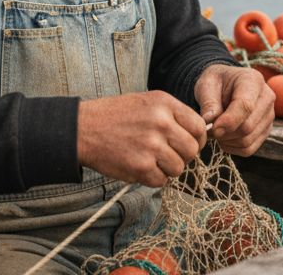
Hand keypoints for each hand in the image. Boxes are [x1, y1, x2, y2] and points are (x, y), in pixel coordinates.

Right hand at [77, 91, 208, 186]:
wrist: (83, 128)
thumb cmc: (116, 116)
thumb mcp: (147, 102)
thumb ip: (173, 115)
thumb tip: (199, 136)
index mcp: (164, 103)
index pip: (199, 127)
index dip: (197, 139)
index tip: (188, 144)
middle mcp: (161, 122)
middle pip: (192, 150)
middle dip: (182, 156)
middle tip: (166, 155)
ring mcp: (151, 145)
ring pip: (178, 168)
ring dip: (166, 168)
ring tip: (149, 159)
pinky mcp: (140, 166)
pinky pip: (161, 180)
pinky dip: (152, 178)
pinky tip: (138, 166)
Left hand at [193, 64, 274, 155]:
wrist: (224, 87)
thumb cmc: (215, 84)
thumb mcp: (206, 85)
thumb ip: (209, 102)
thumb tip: (209, 121)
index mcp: (252, 80)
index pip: (246, 105)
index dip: (229, 121)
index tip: (213, 129)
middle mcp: (266, 98)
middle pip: (248, 126)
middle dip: (225, 132)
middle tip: (209, 129)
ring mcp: (269, 116)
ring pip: (248, 140)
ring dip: (227, 141)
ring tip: (215, 131)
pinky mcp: (266, 130)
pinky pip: (249, 149)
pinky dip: (233, 148)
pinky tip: (223, 138)